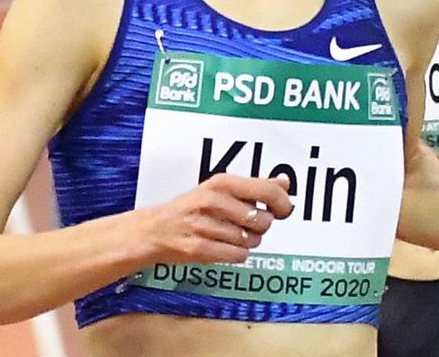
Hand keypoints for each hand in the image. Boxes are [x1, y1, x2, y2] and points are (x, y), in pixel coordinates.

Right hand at [139, 174, 293, 265]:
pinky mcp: (199, 249)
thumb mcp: (219, 189)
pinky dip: (237, 254)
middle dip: (260, 227)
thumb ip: (254, 186)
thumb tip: (284, 183)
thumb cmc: (192, 208)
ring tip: (230, 235)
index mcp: (221, 182)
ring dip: (248, 242)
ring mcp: (205, 225)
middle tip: (246, 225)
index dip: (283, 204)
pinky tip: (225, 247)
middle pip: (263, 220)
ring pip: (252, 240)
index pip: (268, 190)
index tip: (283, 210)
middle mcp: (214, 201)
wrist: (154, 230)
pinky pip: (239, 256)